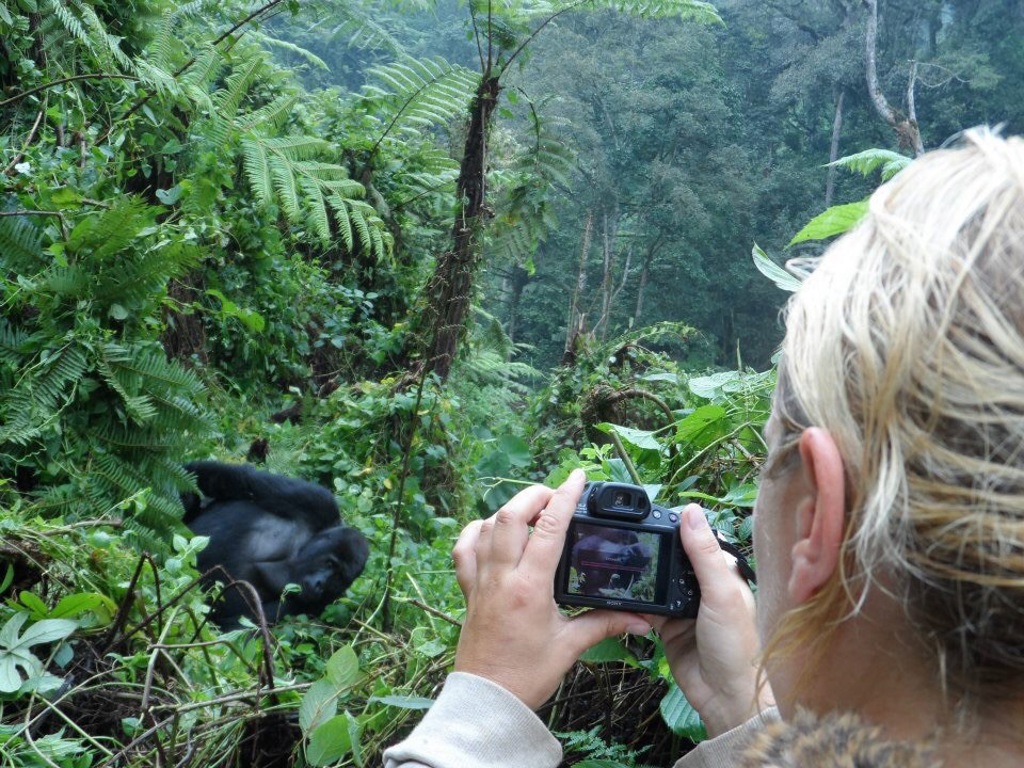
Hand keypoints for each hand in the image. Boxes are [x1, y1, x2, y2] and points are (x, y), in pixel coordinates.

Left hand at [452, 469, 651, 708]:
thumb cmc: (526, 676)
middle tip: (556, 494)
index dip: (565, 496)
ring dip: (509, 510)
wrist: (487, 700)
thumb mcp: (570, 647)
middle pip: (510, 515)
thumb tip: (641, 620)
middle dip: (534, 494)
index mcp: (529, 587)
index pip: (549, 528)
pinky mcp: (467, 591)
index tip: (578, 477)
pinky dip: (477, 531)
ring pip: (486, 526)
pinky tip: (491, 530)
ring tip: (532, 510)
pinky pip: (464, 549)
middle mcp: (501, 577)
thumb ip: (606, 624)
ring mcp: (480, 581)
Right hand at [646, 504, 773, 735]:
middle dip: (655, 552)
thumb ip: (704, 554)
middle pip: (673, 559)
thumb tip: (690, 511)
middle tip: (627, 538)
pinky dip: (636, 602)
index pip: (698, 541)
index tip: (651, 515)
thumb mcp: (721, 593)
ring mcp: (683, 607)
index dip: (678, 528)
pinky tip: (623, 593)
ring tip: (621, 562)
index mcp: (723, 574)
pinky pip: (647, 607)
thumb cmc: (735, 645)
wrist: (723, 697)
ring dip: (644, 577)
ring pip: (658, 582)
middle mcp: (703, 587)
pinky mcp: (667, 626)